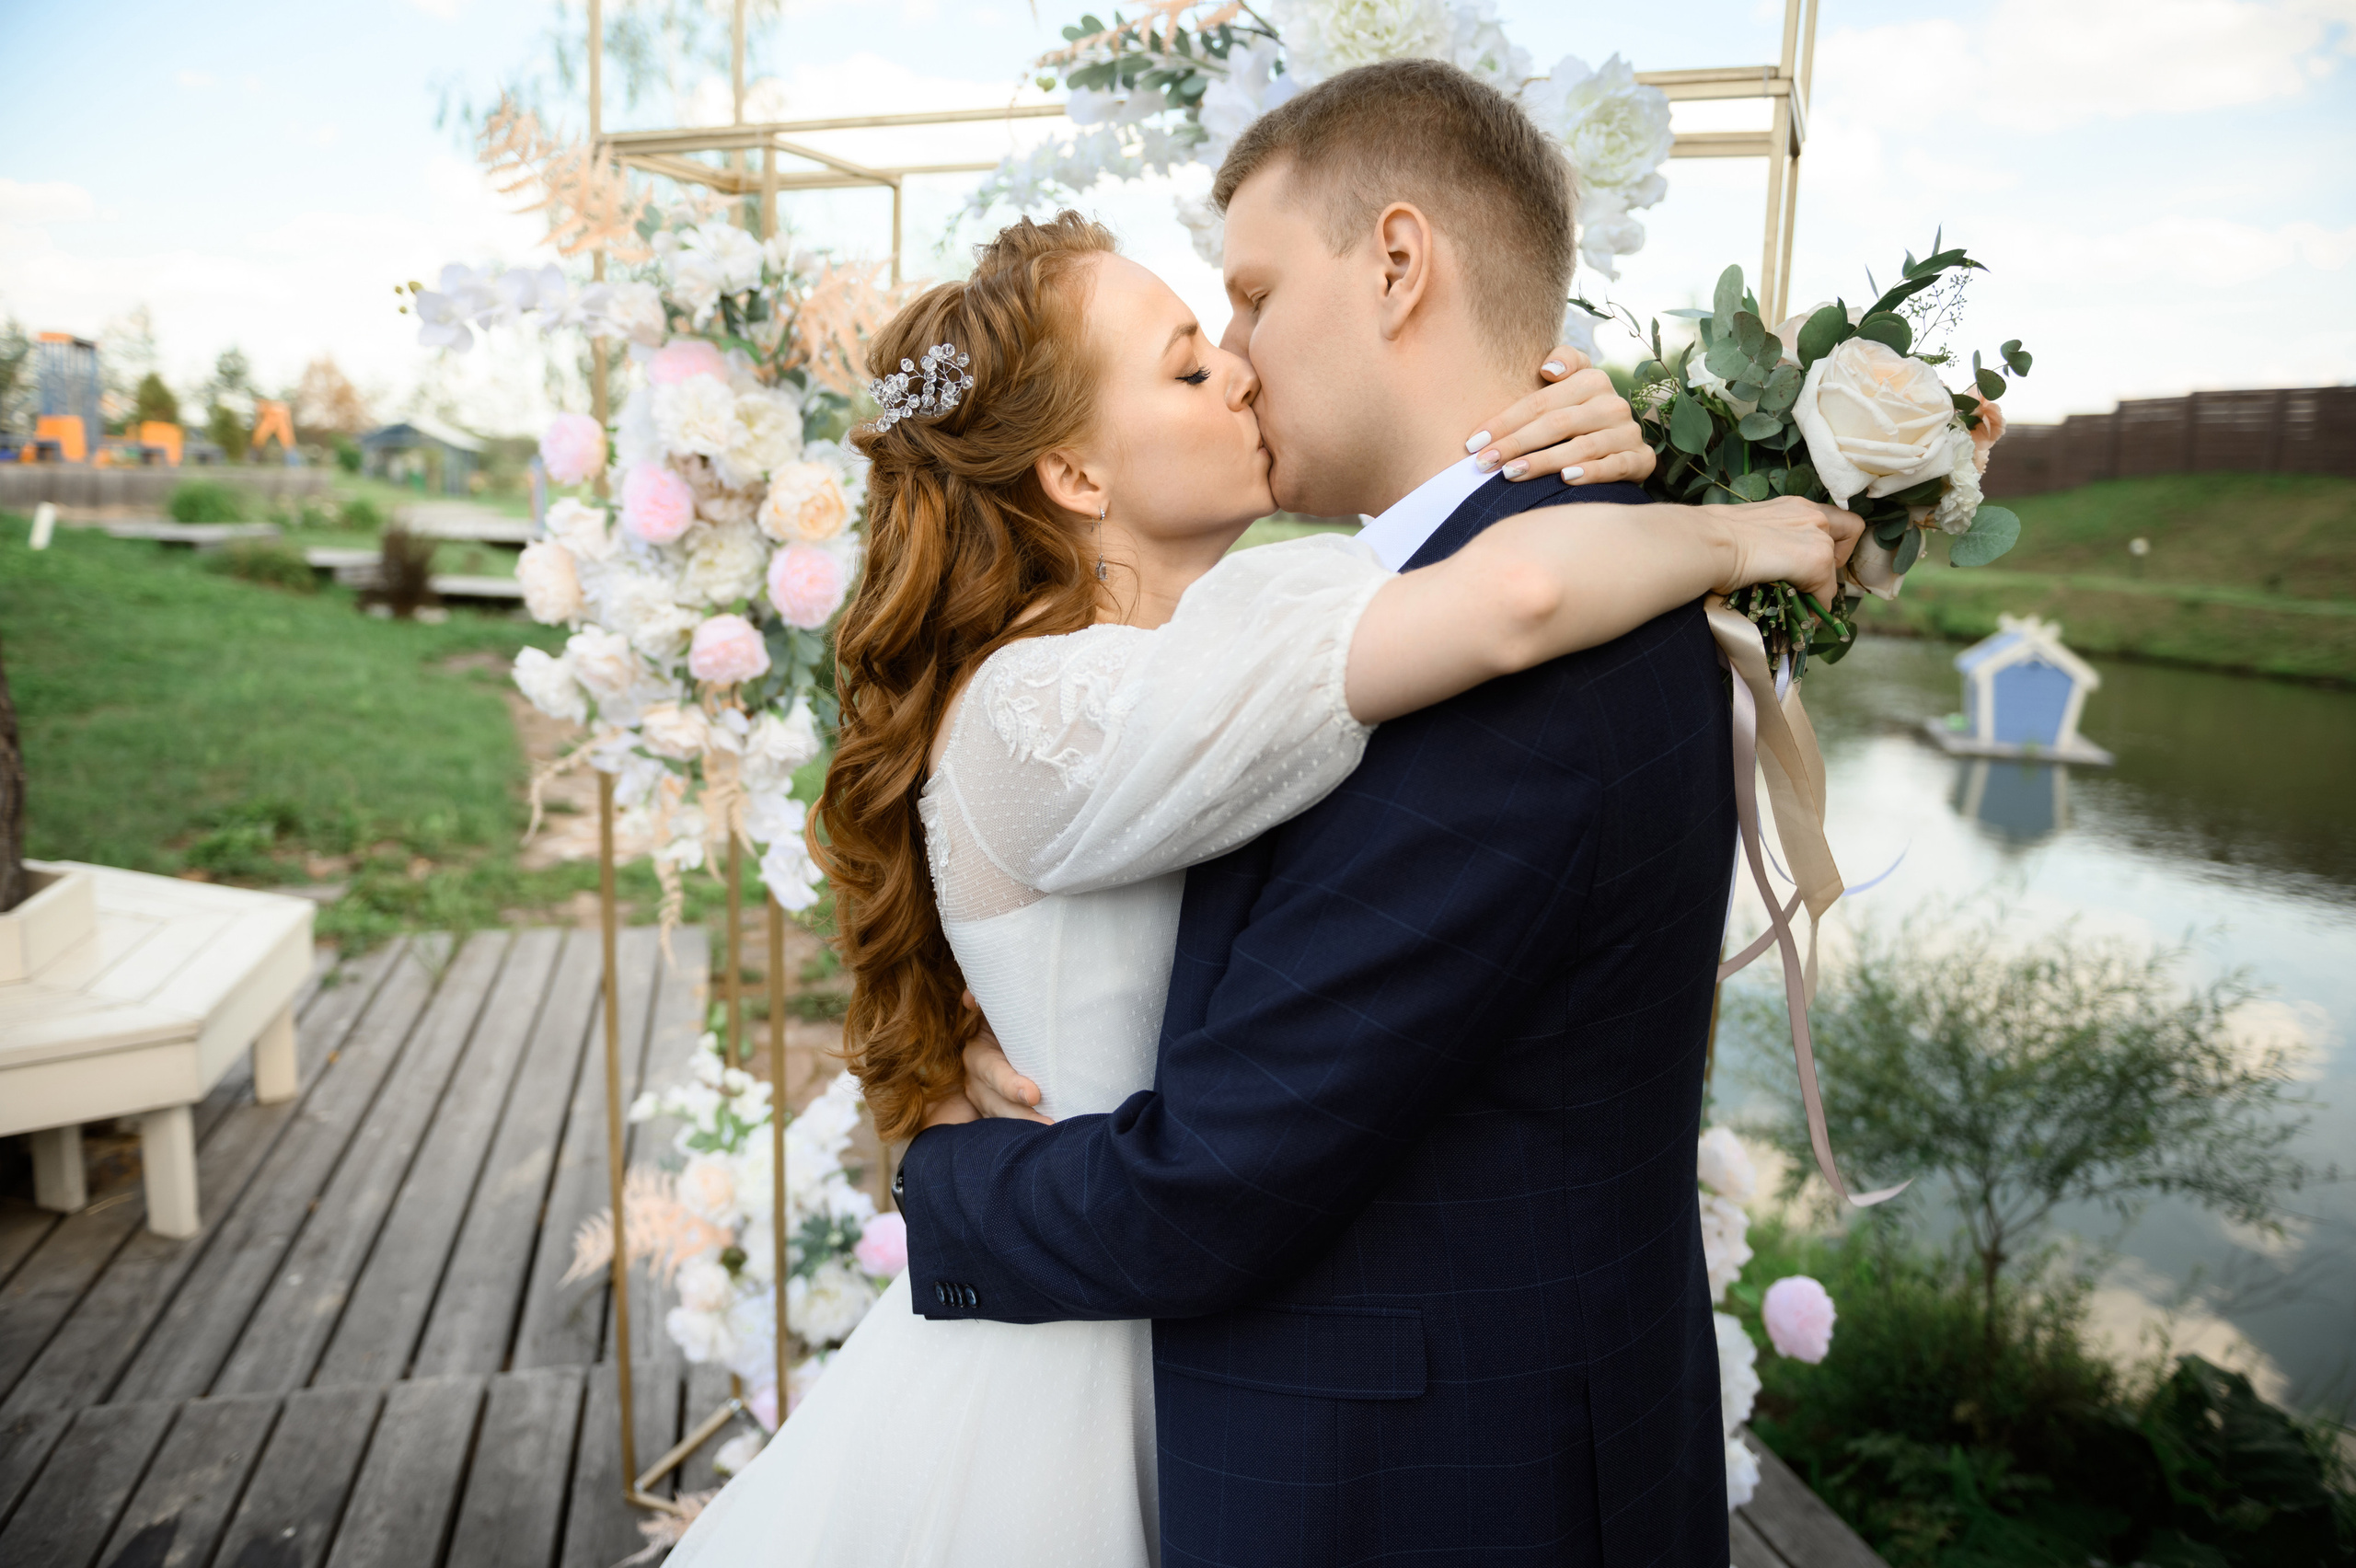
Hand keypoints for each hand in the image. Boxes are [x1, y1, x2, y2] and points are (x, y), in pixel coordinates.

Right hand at [958, 990, 1051, 1123]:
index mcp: (977, 1055)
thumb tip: (970, 998)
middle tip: (1050, 1123)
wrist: (1013, 1035)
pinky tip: (1045, 1137)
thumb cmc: (1011, 1021)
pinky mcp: (998, 1113)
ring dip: (1026, 1127)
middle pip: (996, 1104)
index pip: (991, 1071)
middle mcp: (977, 1081)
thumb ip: (985, 1001)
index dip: (1009, 1084)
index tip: (1033, 1094)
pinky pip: (1008, 1127)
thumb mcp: (996, 1010)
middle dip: (1022, 1115)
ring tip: (1052, 1132)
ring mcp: (986, 1101)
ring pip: (1002, 1119)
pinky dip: (1024, 1132)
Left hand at [1465, 347, 1655, 487]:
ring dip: (1544, 462)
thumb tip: (1548, 370)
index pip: (1540, 402)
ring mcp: (1628, 433)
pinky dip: (1591, 473)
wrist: (1620, 442)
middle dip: (1516, 444)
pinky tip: (1565, 480)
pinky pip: (1615, 466)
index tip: (1474, 442)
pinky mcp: (1641, 460)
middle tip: (1484, 463)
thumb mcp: (1569, 382)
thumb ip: (1563, 361)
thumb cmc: (1576, 412)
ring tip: (1511, 473)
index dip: (1505, 421)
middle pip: (1557, 424)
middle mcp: (1612, 405)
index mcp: (1592, 380)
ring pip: (1582, 447)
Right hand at [1706, 497, 1860, 605]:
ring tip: (1797, 604)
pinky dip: (1812, 609)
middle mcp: (1811, 513)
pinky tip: (1792, 615)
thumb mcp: (1744, 531)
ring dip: (1820, 588)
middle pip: (1850, 530)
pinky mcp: (1818, 560)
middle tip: (1810, 578)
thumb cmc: (1709, 537)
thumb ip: (1764, 539)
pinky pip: (1825, 594)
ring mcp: (1818, 536)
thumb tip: (1756, 562)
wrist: (1707, 543)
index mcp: (1792, 505)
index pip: (1829, 517)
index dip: (1828, 538)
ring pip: (1835, 569)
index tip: (1807, 561)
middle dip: (1835, 559)